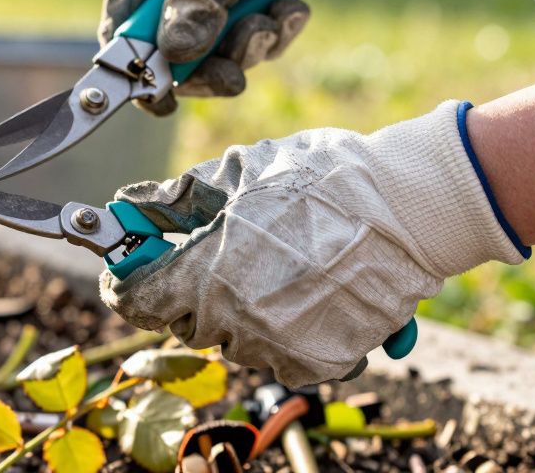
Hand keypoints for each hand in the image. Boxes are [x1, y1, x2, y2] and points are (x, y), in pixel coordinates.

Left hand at [99, 101, 524, 387]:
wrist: (410, 207)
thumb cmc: (321, 180)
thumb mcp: (237, 172)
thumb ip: (175, 197)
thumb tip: (130, 205)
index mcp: (206, 275)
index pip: (137, 301)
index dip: (124, 283)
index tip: (125, 270)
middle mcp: (237, 321)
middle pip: (183, 321)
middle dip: (184, 290)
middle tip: (207, 254)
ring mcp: (279, 348)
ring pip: (231, 340)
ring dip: (234, 310)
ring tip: (267, 264)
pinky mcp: (320, 362)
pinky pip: (278, 356)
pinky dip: (279, 331)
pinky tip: (299, 291)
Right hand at [102, 0, 376, 114]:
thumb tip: (178, 54)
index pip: (123, 26)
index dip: (134, 66)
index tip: (159, 97)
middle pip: (170, 52)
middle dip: (206, 66)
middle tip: (232, 78)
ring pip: (217, 53)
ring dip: (249, 46)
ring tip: (273, 18)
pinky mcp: (247, 4)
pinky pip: (254, 41)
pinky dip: (276, 31)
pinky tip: (291, 5)